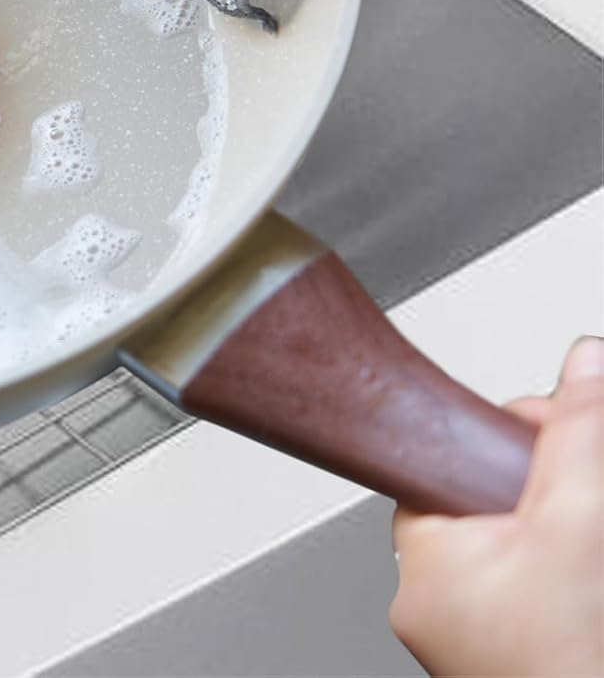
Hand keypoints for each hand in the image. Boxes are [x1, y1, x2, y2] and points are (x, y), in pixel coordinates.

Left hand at [388, 336, 603, 676]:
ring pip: (521, 536)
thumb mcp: (577, 524)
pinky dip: (570, 558)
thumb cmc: (574, 668)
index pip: (447, 455)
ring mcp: (474, 633)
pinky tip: (588, 563)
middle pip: (492, 492)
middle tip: (589, 479)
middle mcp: (433, 598)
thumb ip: (577, 435)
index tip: (554, 429)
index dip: (508, 435)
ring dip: (568, 517)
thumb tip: (586, 361)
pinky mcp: (514, 653)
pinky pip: (537, 579)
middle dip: (551, 476)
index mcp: (420, 557)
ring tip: (589, 527)